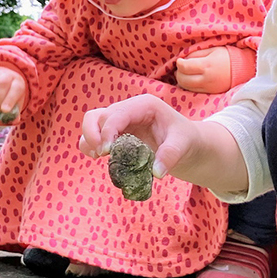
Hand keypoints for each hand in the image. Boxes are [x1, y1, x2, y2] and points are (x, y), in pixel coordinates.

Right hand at [0, 65, 27, 125]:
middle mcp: (4, 76)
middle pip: (0, 85)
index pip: (15, 88)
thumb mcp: (16, 103)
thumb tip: (14, 121)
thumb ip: (15, 112)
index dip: (10, 99)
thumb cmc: (10, 96)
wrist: (0, 81)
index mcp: (17, 82)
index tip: (5, 111)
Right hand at [79, 94, 195, 179]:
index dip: (107, 131)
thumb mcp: (183, 144)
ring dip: (89, 139)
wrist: (187, 145)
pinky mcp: (115, 134)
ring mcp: (120, 121)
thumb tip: (156, 172)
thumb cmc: (185, 139)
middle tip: (101, 155)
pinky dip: (90, 146)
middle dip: (94, 135)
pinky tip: (99, 157)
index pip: (117, 114)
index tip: (106, 151)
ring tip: (98, 156)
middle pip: (98, 116)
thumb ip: (170, 155)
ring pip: (91, 122)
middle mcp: (128, 110)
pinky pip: (94, 135)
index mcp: (144, 105)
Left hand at [175, 47, 232, 93]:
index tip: (180, 60)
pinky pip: (193, 91)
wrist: (244, 69)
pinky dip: (189, 85)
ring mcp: (208, 88)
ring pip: (186, 87)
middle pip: (182, 79)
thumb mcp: (212, 50)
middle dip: (178, 72)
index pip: (184, 67)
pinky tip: (192, 79)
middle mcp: (206, 79)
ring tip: (186, 73)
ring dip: (182, 80)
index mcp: (207, 66)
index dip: (179, 63)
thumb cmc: (228, 56)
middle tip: (181, 67)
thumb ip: (196, 54)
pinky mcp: (210, 93)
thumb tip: (183, 59)